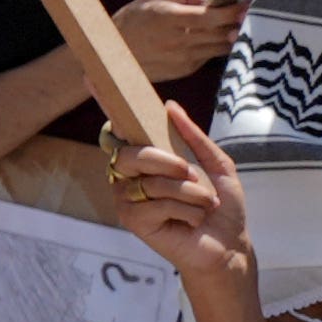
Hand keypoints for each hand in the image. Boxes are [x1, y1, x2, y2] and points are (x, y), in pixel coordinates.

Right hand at [95, 111, 271, 321]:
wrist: (229, 245)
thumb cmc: (221, 208)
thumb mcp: (217, 165)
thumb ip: (194, 137)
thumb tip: (170, 105)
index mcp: (147, 159)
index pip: (121, 129)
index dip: (106, 103)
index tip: (91, 75)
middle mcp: (129, 176)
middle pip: (130, 152)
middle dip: (165, 161)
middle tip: (189, 173)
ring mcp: (126, 198)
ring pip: (152, 181)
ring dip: (189, 193)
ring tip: (202, 206)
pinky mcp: (131, 221)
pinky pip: (155, 203)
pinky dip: (184, 210)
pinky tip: (189, 221)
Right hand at [112, 0, 252, 74]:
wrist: (110, 53)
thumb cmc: (133, 19)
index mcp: (168, 19)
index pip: (208, 16)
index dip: (231, 11)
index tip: (248, 4)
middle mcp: (176, 41)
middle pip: (218, 33)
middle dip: (238, 23)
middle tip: (254, 12)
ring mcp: (182, 59)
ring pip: (218, 47)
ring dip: (232, 37)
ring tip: (244, 24)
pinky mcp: (184, 70)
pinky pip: (209, 57)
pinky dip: (218, 47)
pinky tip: (223, 38)